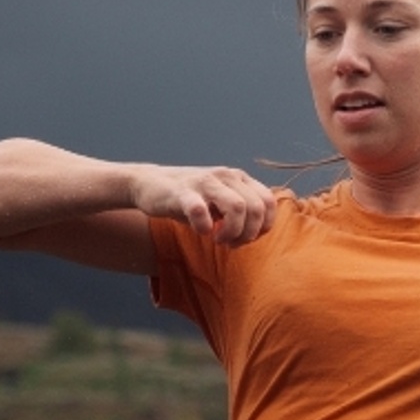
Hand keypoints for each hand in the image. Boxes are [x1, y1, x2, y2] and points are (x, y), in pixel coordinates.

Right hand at [129, 164, 277, 243]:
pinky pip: (200, 210)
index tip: (246, 238)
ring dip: (232, 231)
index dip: (262, 227)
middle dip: (248, 234)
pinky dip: (204, 227)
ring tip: (218, 240)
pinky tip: (201, 231)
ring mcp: (204, 181)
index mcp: (238, 178)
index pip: (269, 203)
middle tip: (230, 243)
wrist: (150, 185)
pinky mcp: (182, 192)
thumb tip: (260, 231)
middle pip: (256, 208)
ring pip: (237, 207)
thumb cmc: (190, 199)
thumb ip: (244, 211)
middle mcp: (225, 176)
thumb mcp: (222, 201)